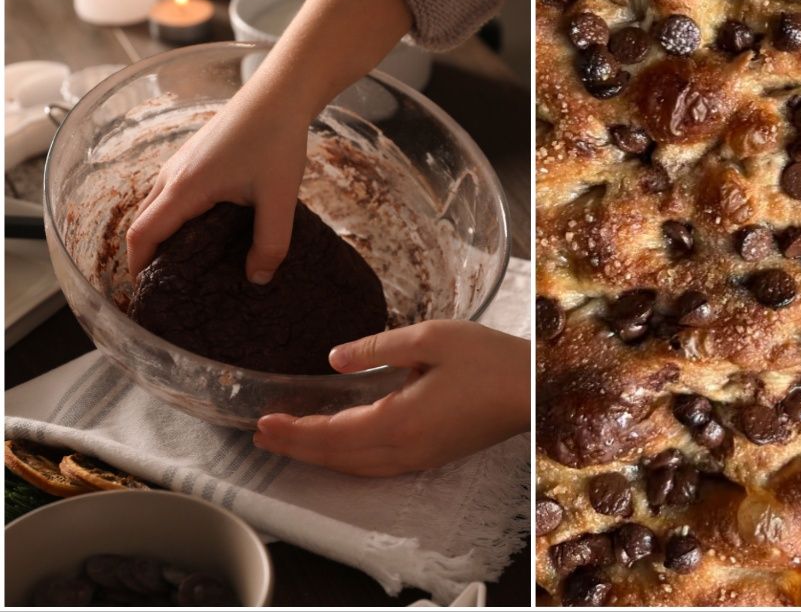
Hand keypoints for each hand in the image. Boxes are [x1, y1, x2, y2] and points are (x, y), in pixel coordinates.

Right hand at [124, 0, 411, 281]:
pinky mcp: (195, 156)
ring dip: (165, 236)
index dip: (139, 267)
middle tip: (173, 287)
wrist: (280, 93)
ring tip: (190, 265)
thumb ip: (271, 242)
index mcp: (184, 188)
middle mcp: (172, 175)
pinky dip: (177, 217)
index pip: (142, 236)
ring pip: (158, 207)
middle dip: (151, 257)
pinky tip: (207, 230)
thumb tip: (257, 279)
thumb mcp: (280, 197)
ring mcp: (181, 163)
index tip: (150, 293)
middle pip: (145, 223)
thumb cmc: (277, 140)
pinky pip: (173, 194)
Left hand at [252, 320, 530, 476]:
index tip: (262, 421)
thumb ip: (377, 348)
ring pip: (355, 467)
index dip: (294, 430)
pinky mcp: (432, 456)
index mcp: (399, 421)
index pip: (331, 433)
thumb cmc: (490, 359)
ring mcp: (419, 458)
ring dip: (319, 456)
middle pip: (337, 458)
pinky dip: (346, 459)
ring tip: (289, 442)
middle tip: (261, 436)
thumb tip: (335, 360)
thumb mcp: (431, 337)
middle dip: (296, 447)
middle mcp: (404, 449)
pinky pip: (376, 466)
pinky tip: (338, 447)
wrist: (536, 389)